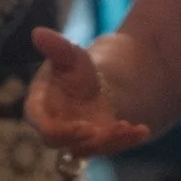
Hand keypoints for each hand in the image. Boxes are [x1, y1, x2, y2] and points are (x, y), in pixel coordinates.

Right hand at [24, 29, 150, 158]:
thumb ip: (55, 47)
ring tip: (126, 127)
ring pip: (90, 148)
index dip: (57, 131)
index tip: (80, 127)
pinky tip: (142, 130)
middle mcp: (57, 129)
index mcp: (41, 108)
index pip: (40, 125)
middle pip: (63, 143)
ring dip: (109, 141)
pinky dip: (128, 140)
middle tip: (98, 131)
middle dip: (81, 139)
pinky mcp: (100, 145)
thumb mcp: (70, 54)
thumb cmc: (77, 68)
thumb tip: (38, 32)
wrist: (101, 81)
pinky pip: (112, 147)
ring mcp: (78, 141)